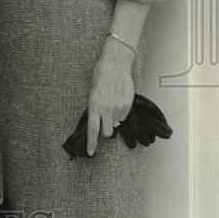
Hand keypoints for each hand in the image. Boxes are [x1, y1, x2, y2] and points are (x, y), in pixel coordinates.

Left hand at [85, 37, 134, 155]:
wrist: (116, 64)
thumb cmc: (101, 74)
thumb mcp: (92, 91)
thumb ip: (95, 106)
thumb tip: (97, 117)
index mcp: (93, 104)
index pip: (93, 129)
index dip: (91, 143)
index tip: (90, 153)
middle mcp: (106, 108)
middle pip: (106, 132)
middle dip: (105, 131)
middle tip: (103, 121)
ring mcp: (118, 108)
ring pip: (115, 124)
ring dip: (112, 120)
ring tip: (111, 105)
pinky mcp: (127, 105)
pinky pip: (123, 116)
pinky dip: (120, 112)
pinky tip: (118, 100)